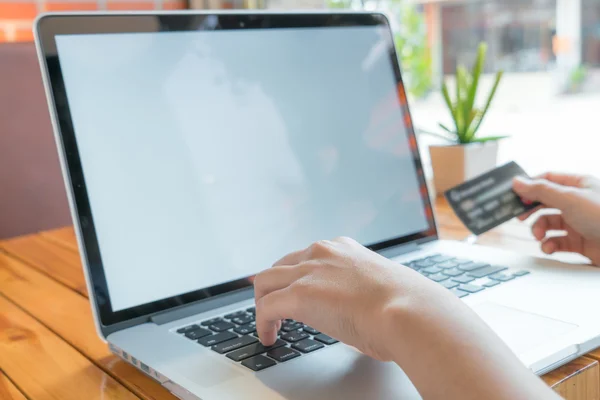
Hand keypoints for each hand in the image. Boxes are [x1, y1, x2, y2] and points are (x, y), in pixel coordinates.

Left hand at [253, 236, 447, 360]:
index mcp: (344, 249)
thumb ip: (363, 293)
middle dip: (274, 286)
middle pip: (280, 265)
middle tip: (273, 306)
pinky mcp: (298, 294)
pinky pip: (266, 307)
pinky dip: (263, 323)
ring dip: (263, 302)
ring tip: (268, 323)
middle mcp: (322, 253)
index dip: (296, 276)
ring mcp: (309, 271)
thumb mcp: (380, 288)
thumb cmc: (406, 306)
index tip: (294, 290)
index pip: (307, 256)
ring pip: (265, 281)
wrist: (409, 312)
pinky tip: (269, 336)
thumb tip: (359, 312)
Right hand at [513, 172, 599, 264]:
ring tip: (538, 236)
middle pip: (545, 202)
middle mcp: (578, 202)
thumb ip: (541, 190)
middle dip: (532, 210)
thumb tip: (517, 182)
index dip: (530, 186)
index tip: (515, 195)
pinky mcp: (580, 242)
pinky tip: (548, 247)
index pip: (547, 179)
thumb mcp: (569, 199)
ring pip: (549, 223)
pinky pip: (557, 242)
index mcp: (579, 184)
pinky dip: (549, 245)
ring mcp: (579, 222)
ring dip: (539, 230)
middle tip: (520, 217)